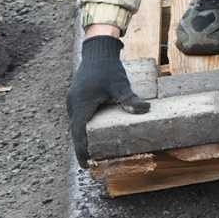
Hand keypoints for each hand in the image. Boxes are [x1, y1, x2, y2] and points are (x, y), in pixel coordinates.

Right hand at [67, 34, 147, 162]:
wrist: (98, 52)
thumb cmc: (108, 68)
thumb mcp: (120, 84)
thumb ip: (129, 98)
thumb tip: (145, 110)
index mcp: (81, 105)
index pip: (78, 134)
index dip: (81, 151)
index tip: (86, 165)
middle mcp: (73, 105)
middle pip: (76, 132)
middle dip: (83, 148)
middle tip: (93, 164)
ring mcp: (73, 102)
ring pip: (77, 125)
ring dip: (83, 139)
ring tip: (93, 153)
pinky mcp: (77, 98)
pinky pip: (79, 118)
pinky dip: (84, 129)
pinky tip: (94, 134)